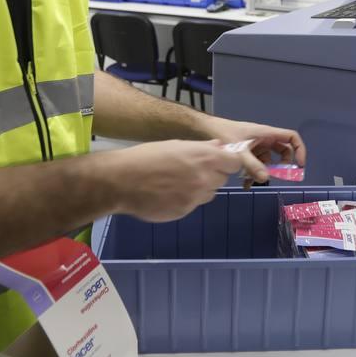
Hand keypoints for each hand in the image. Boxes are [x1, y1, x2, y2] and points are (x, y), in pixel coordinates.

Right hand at [109, 140, 242, 221]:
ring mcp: (195, 198)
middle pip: (222, 179)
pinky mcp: (184, 212)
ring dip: (201, 188)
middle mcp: (204, 179)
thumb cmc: (146, 157)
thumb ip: (201, 148)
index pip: (234, 163)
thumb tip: (219, 147)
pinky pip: (193, 204)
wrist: (121, 181)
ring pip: (209, 194)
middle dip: (213, 174)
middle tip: (192, 170)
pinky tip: (168, 193)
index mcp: (204, 157)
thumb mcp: (176, 145)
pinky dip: (186, 199)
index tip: (219, 161)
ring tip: (178, 182)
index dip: (227, 162)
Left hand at [198, 118, 305, 183]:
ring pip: (268, 161)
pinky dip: (254, 173)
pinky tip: (245, 183)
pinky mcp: (248, 152)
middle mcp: (265, 139)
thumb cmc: (225, 134)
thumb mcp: (239, 151)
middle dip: (282, 166)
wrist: (206, 131)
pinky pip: (257, 164)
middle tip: (279, 178)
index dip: (300, 150)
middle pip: (283, 152)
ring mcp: (257, 146)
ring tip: (253, 183)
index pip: (291, 137)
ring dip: (264, 172)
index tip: (299, 165)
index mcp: (267, 133)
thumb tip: (266, 179)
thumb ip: (252, 165)